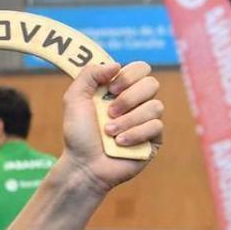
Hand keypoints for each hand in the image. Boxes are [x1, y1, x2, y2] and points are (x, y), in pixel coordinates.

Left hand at [60, 61, 163, 193]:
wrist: (83, 164)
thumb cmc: (78, 133)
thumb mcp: (74, 99)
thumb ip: (89, 75)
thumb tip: (116, 64)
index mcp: (119, 90)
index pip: (140, 69)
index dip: (129, 75)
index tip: (112, 88)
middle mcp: (136, 103)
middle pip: (151, 84)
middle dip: (129, 98)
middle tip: (110, 112)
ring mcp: (147, 121)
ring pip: (155, 106)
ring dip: (128, 120)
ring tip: (109, 132)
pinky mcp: (155, 139)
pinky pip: (156, 127)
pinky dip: (134, 134)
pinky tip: (120, 143)